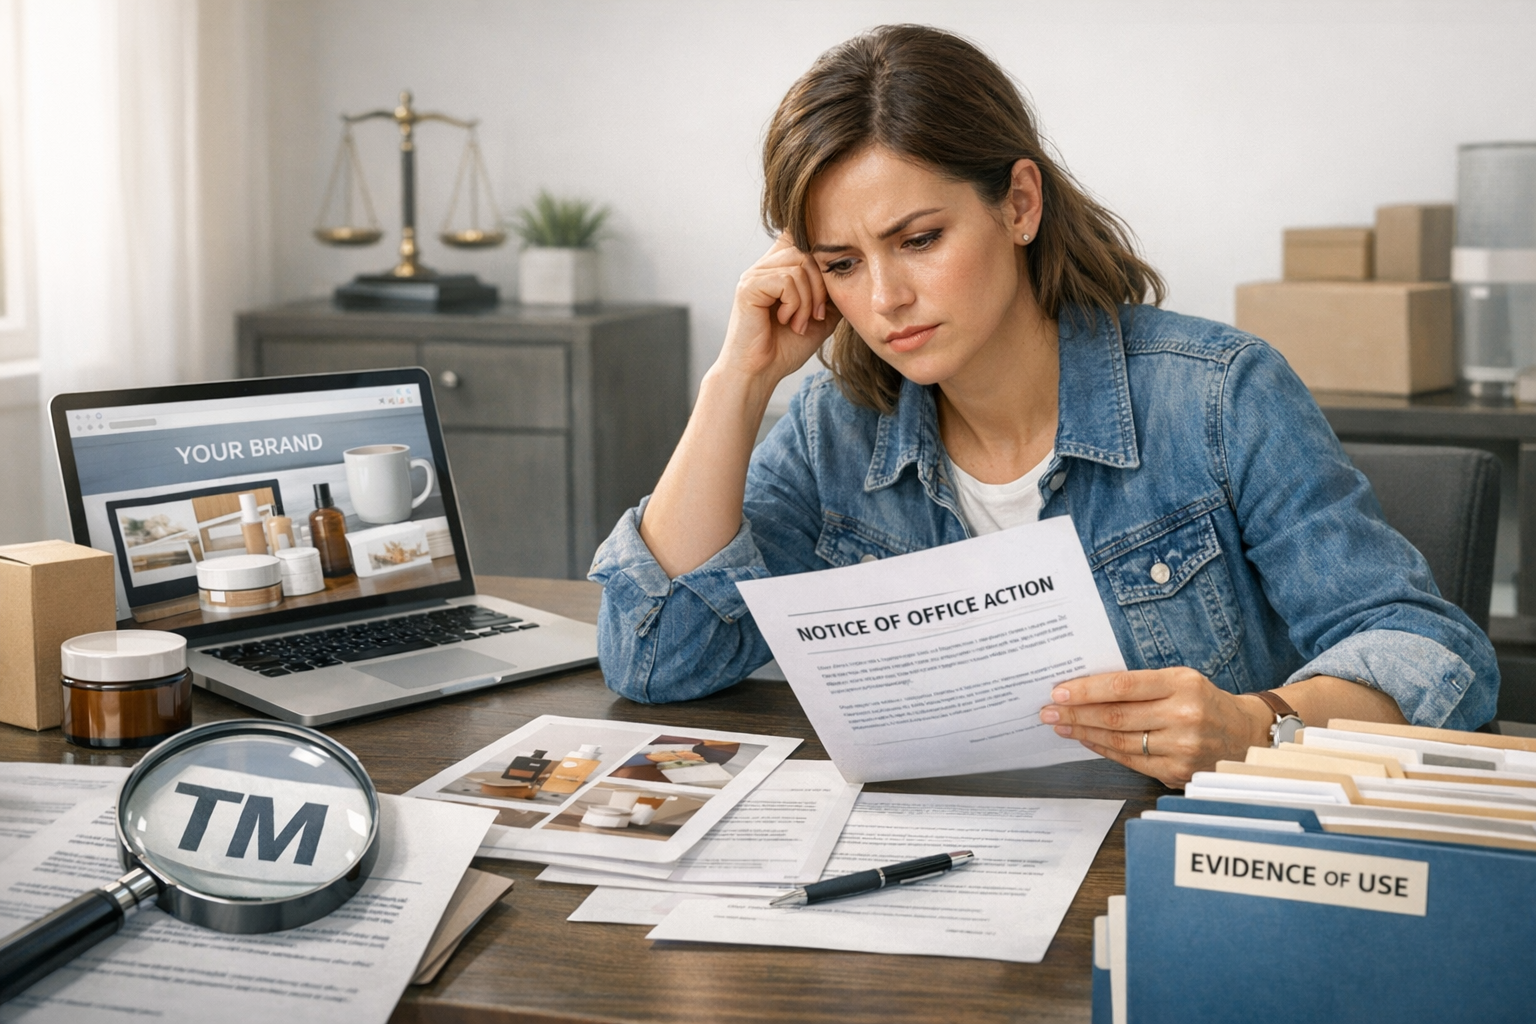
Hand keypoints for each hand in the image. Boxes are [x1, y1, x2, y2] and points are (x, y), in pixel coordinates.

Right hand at [713, 232, 841, 386]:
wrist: (761, 373)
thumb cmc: (785, 348)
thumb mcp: (820, 317)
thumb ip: (831, 293)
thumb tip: (852, 271)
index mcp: (778, 269)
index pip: (800, 235)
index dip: (819, 251)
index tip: (828, 286)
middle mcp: (764, 266)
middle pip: (806, 250)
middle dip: (821, 285)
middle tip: (816, 315)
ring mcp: (754, 275)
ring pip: (799, 266)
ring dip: (808, 300)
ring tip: (799, 323)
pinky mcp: (748, 287)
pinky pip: (786, 281)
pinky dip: (794, 304)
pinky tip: (786, 321)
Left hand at [1038, 668, 1271, 787]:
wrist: (1245, 735)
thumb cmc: (1204, 701)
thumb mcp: (1181, 680)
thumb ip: (1141, 684)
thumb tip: (1087, 689)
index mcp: (1182, 685)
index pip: (1123, 685)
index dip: (1087, 690)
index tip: (1059, 690)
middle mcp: (1183, 716)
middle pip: (1116, 716)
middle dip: (1075, 713)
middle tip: (1048, 710)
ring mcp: (1181, 748)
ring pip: (1119, 741)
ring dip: (1084, 733)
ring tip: (1061, 725)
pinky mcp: (1177, 772)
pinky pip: (1130, 761)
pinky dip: (1103, 750)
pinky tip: (1086, 740)